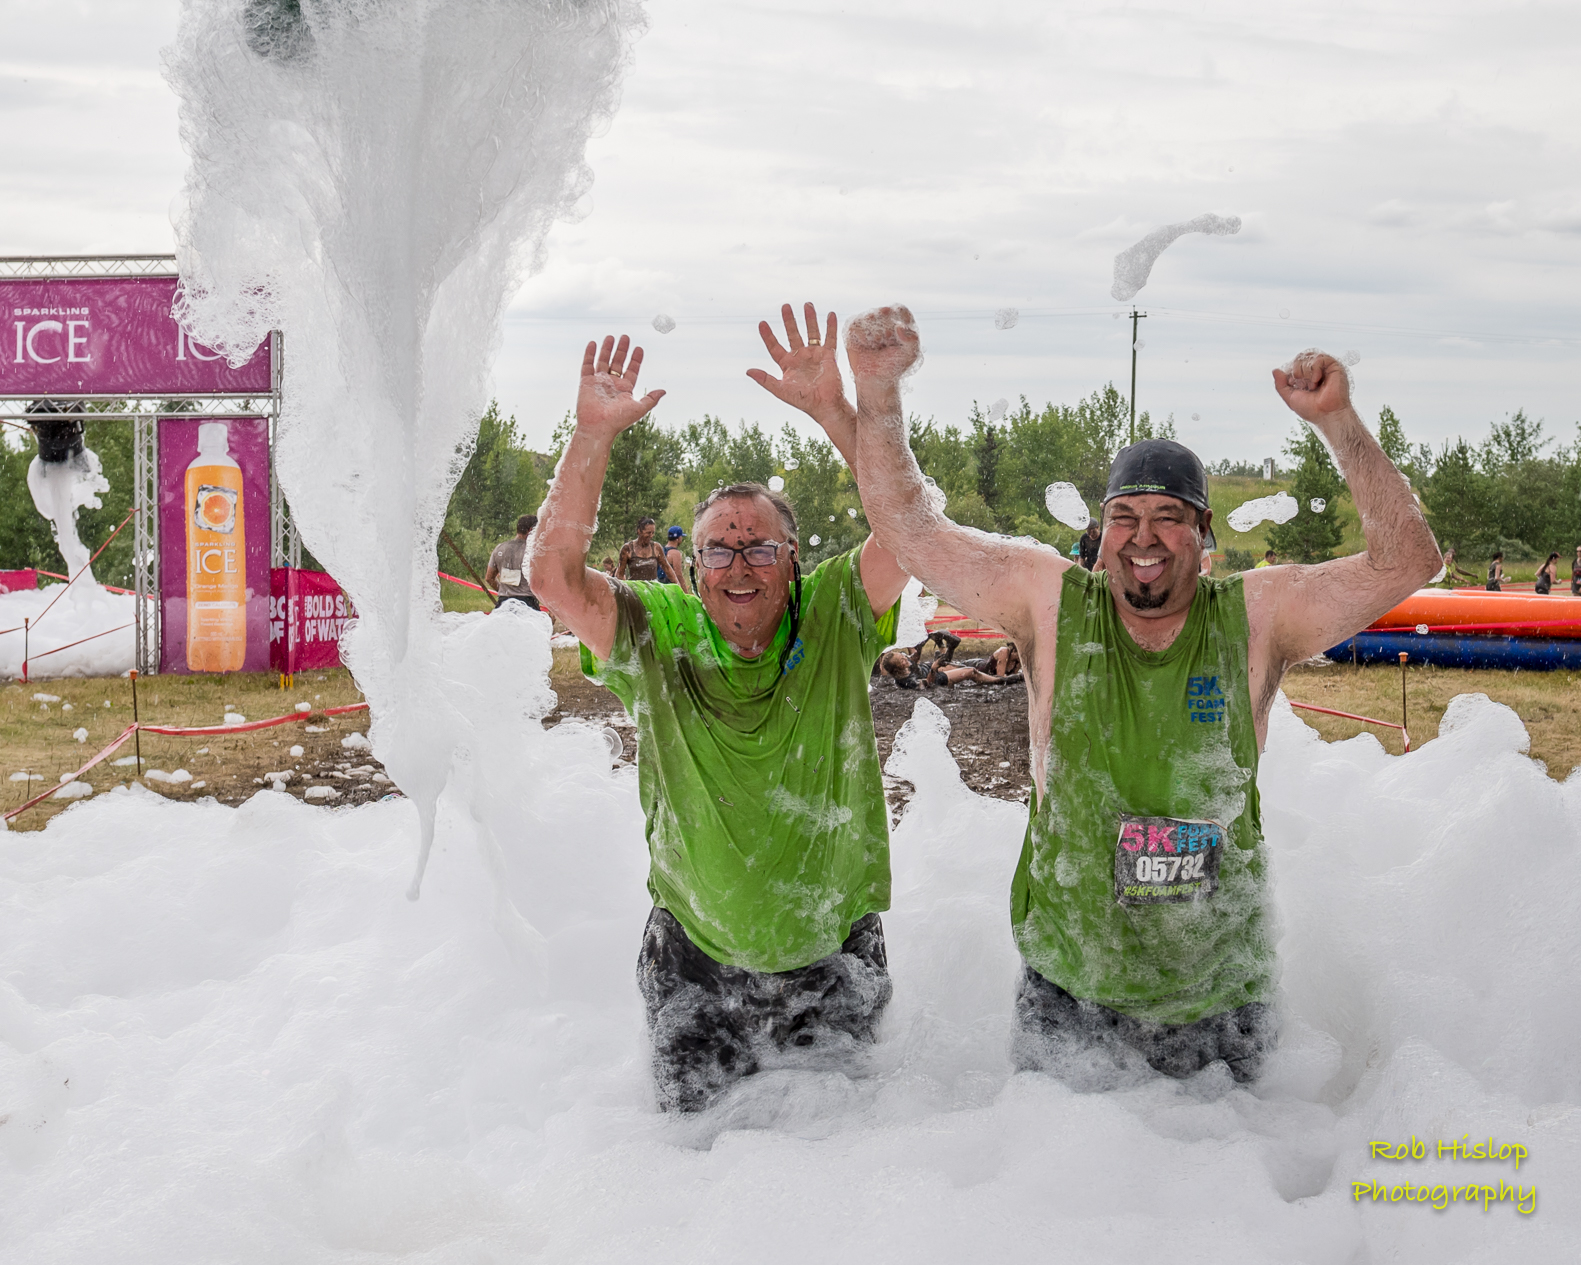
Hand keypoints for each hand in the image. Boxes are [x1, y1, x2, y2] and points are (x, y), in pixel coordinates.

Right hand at [576, 335, 664, 438]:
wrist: (598, 427)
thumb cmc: (619, 420)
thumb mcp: (639, 408)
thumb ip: (651, 399)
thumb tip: (664, 391)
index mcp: (625, 390)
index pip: (632, 371)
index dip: (636, 360)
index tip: (639, 348)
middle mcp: (612, 384)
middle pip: (618, 363)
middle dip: (622, 350)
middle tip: (626, 337)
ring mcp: (598, 382)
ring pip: (603, 361)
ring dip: (607, 349)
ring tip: (611, 336)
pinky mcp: (586, 382)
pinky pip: (587, 365)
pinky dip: (590, 354)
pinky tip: (593, 343)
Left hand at [746, 303, 850, 422]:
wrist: (825, 405)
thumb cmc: (803, 401)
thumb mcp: (781, 390)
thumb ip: (765, 380)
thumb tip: (748, 371)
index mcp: (787, 364)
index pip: (775, 346)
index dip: (768, 335)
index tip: (762, 323)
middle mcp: (800, 357)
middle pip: (793, 334)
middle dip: (789, 321)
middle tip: (785, 306)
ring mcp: (814, 355)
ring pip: (811, 333)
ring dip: (809, 319)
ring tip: (808, 305)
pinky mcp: (828, 356)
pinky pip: (830, 338)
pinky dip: (830, 326)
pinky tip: (831, 314)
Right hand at [844, 304, 920, 384]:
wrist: (876, 378)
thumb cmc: (895, 364)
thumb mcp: (911, 353)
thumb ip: (912, 339)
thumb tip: (899, 326)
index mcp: (900, 314)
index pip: (899, 311)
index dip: (897, 328)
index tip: (897, 342)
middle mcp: (884, 312)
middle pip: (883, 312)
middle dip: (885, 334)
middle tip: (886, 346)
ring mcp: (867, 317)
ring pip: (869, 318)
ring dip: (874, 337)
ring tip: (877, 346)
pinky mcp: (853, 325)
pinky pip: (856, 326)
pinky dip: (862, 339)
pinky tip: (866, 346)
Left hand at [1272, 350, 1351, 423]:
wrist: (1326, 414)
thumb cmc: (1311, 409)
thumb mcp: (1290, 397)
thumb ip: (1281, 385)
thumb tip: (1275, 370)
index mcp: (1305, 377)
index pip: (1294, 364)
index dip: (1291, 372)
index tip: (1294, 385)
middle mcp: (1315, 370)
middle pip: (1299, 358)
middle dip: (1297, 371)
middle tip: (1303, 385)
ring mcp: (1325, 368)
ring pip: (1308, 356)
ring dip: (1305, 372)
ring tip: (1312, 385)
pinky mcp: (1334, 366)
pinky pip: (1319, 358)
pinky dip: (1314, 369)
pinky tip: (1316, 380)